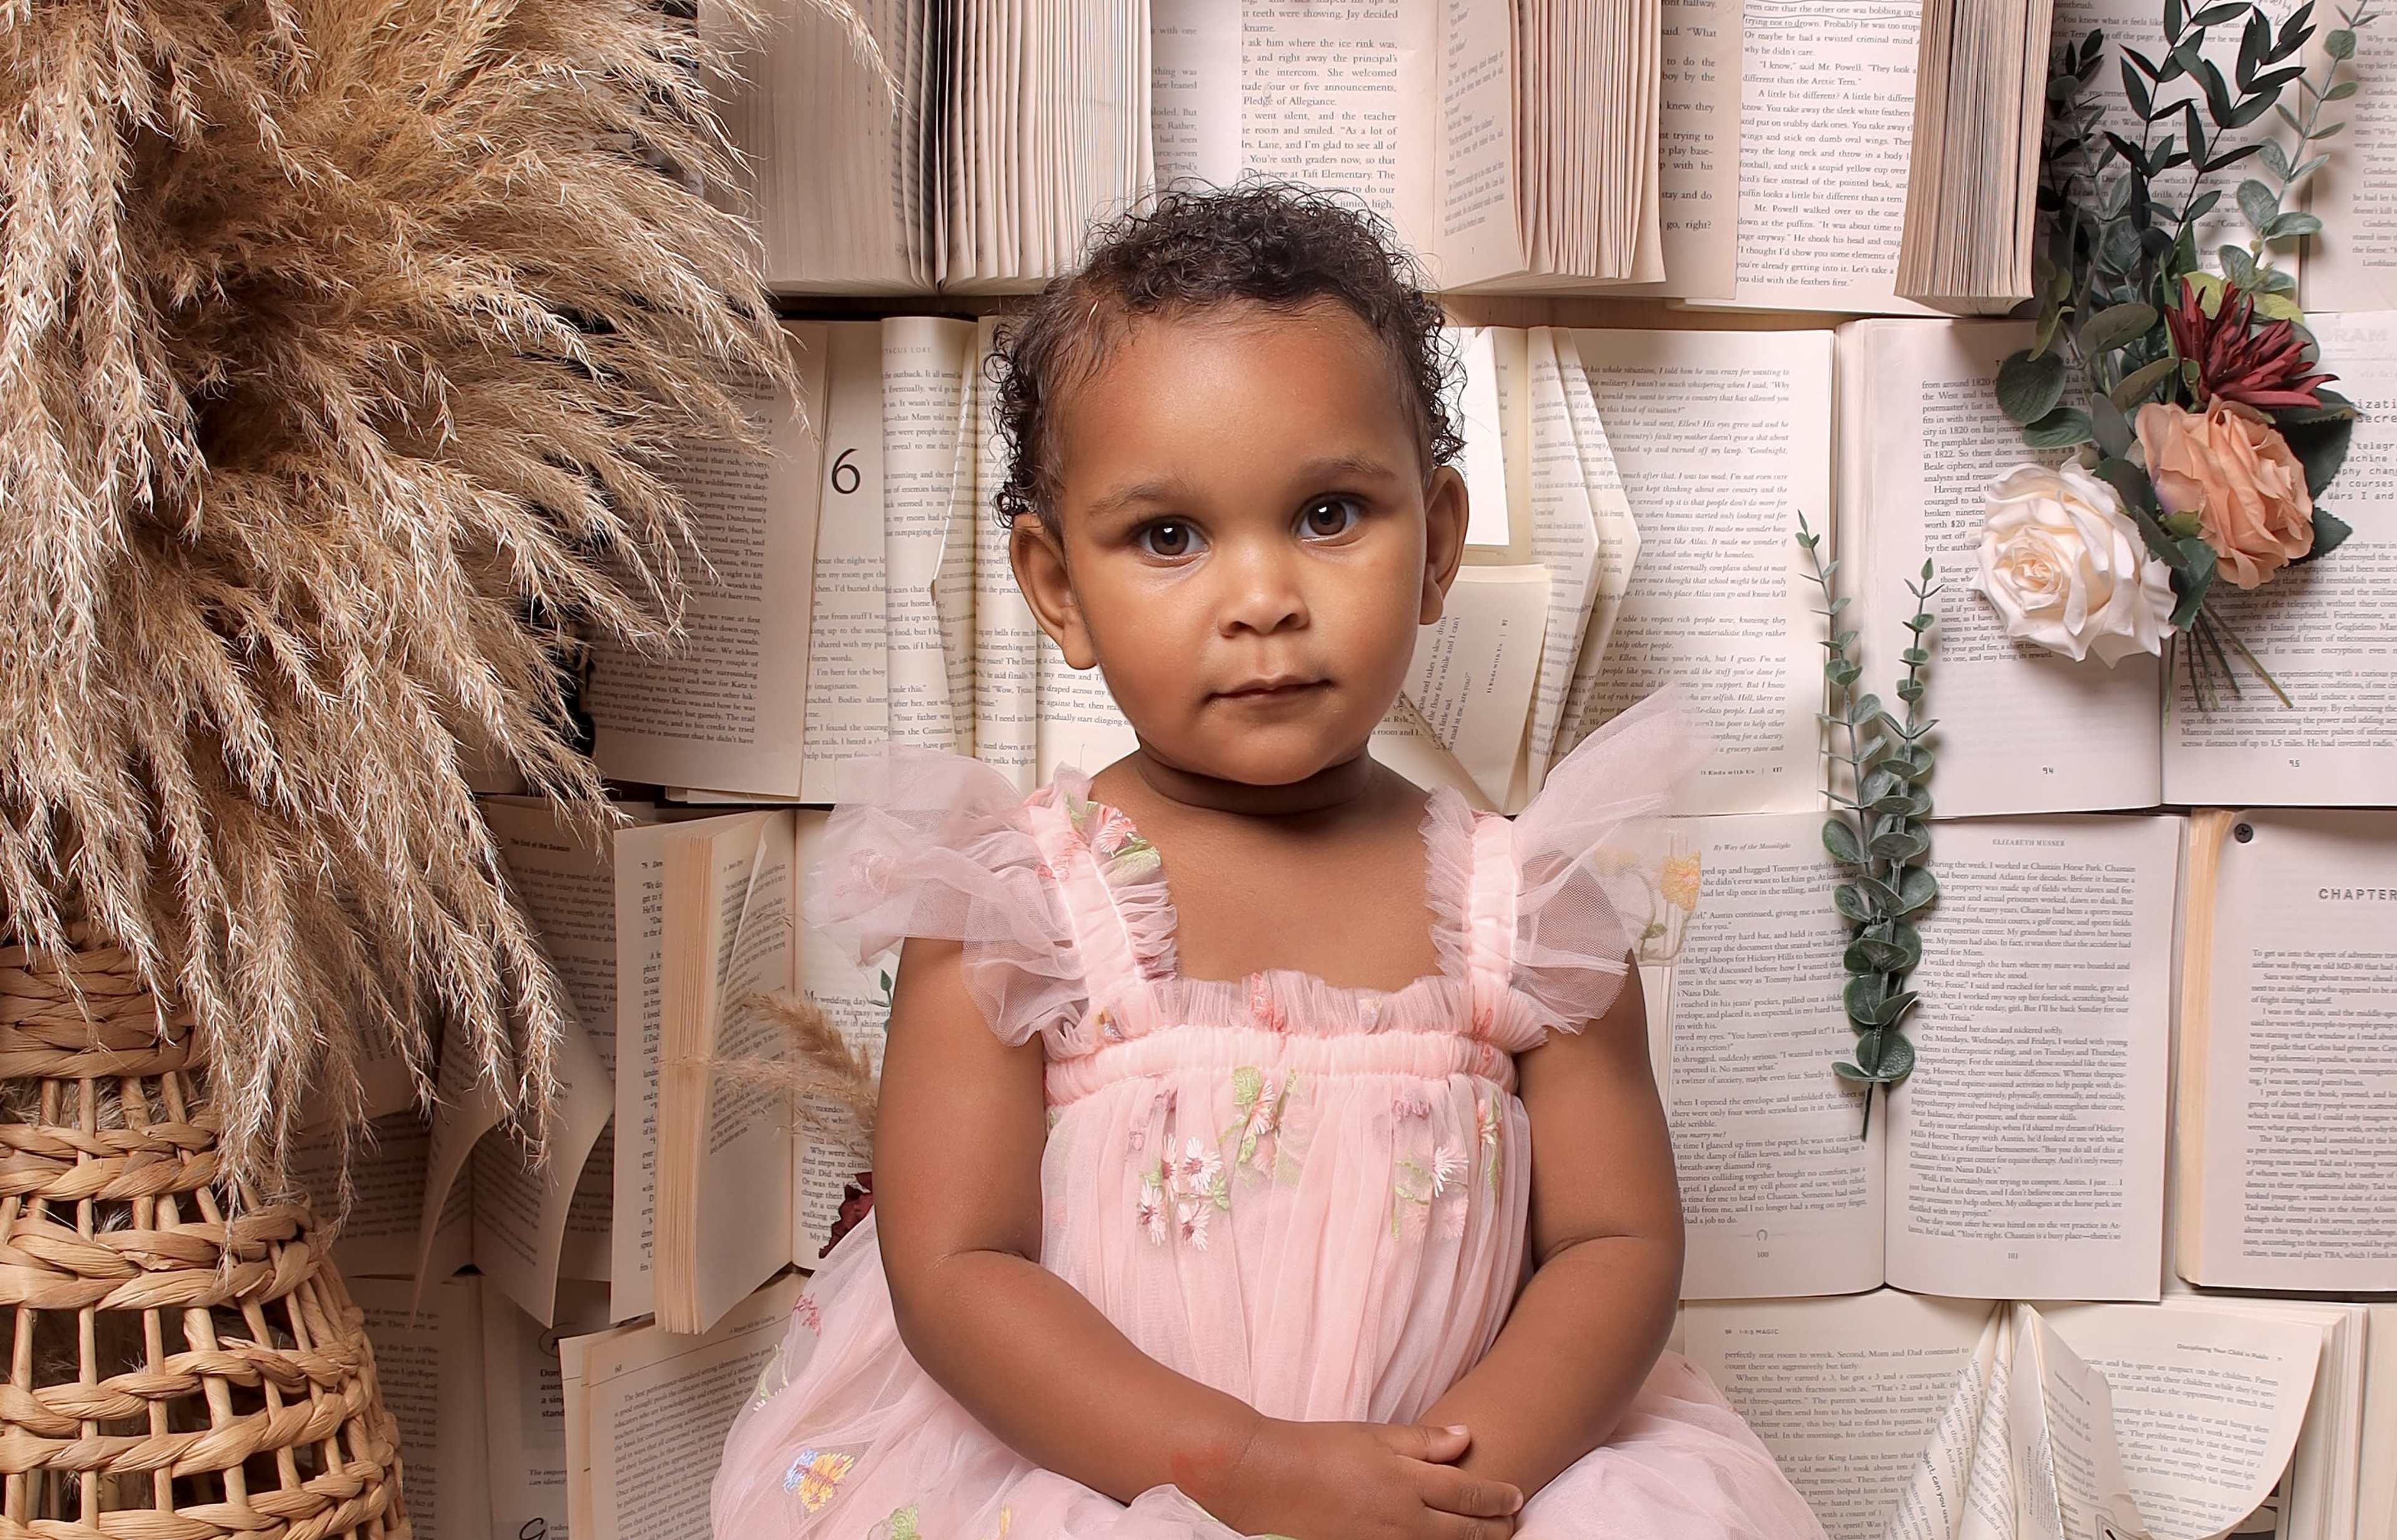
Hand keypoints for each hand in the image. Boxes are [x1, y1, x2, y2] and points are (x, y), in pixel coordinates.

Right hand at [1192, 1417, 1523, 1539]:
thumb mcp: (1374, 1434)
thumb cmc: (1319, 1449)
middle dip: (1494, 1529)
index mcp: (1407, 1481)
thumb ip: (1423, 1440)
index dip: (1497, 1497)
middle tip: (1512, 1524)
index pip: (1469, 1493)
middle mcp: (1402, 1519)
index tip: (1516, 1497)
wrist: (1266, 1478)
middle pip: (1464, 1531)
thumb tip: (1466, 1437)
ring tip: (1486, 1539)